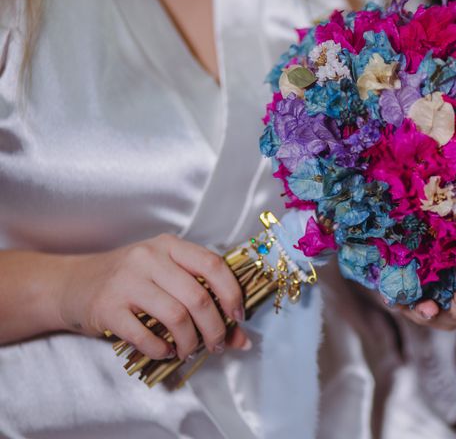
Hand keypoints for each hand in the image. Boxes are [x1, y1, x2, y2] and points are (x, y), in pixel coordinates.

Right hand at [57, 234, 250, 359]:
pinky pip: (145, 335)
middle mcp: (149, 257)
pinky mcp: (107, 307)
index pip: (213, 264)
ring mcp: (126, 281)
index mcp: (169, 245)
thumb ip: (204, 300)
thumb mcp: (165, 278)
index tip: (238, 316)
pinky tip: (166, 351)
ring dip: (190, 343)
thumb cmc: (129, 281)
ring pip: (176, 317)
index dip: (232, 293)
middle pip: (198, 297)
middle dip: (215, 329)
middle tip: (216, 344)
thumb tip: (242, 339)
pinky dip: (162, 350)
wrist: (73, 284)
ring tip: (190, 351)